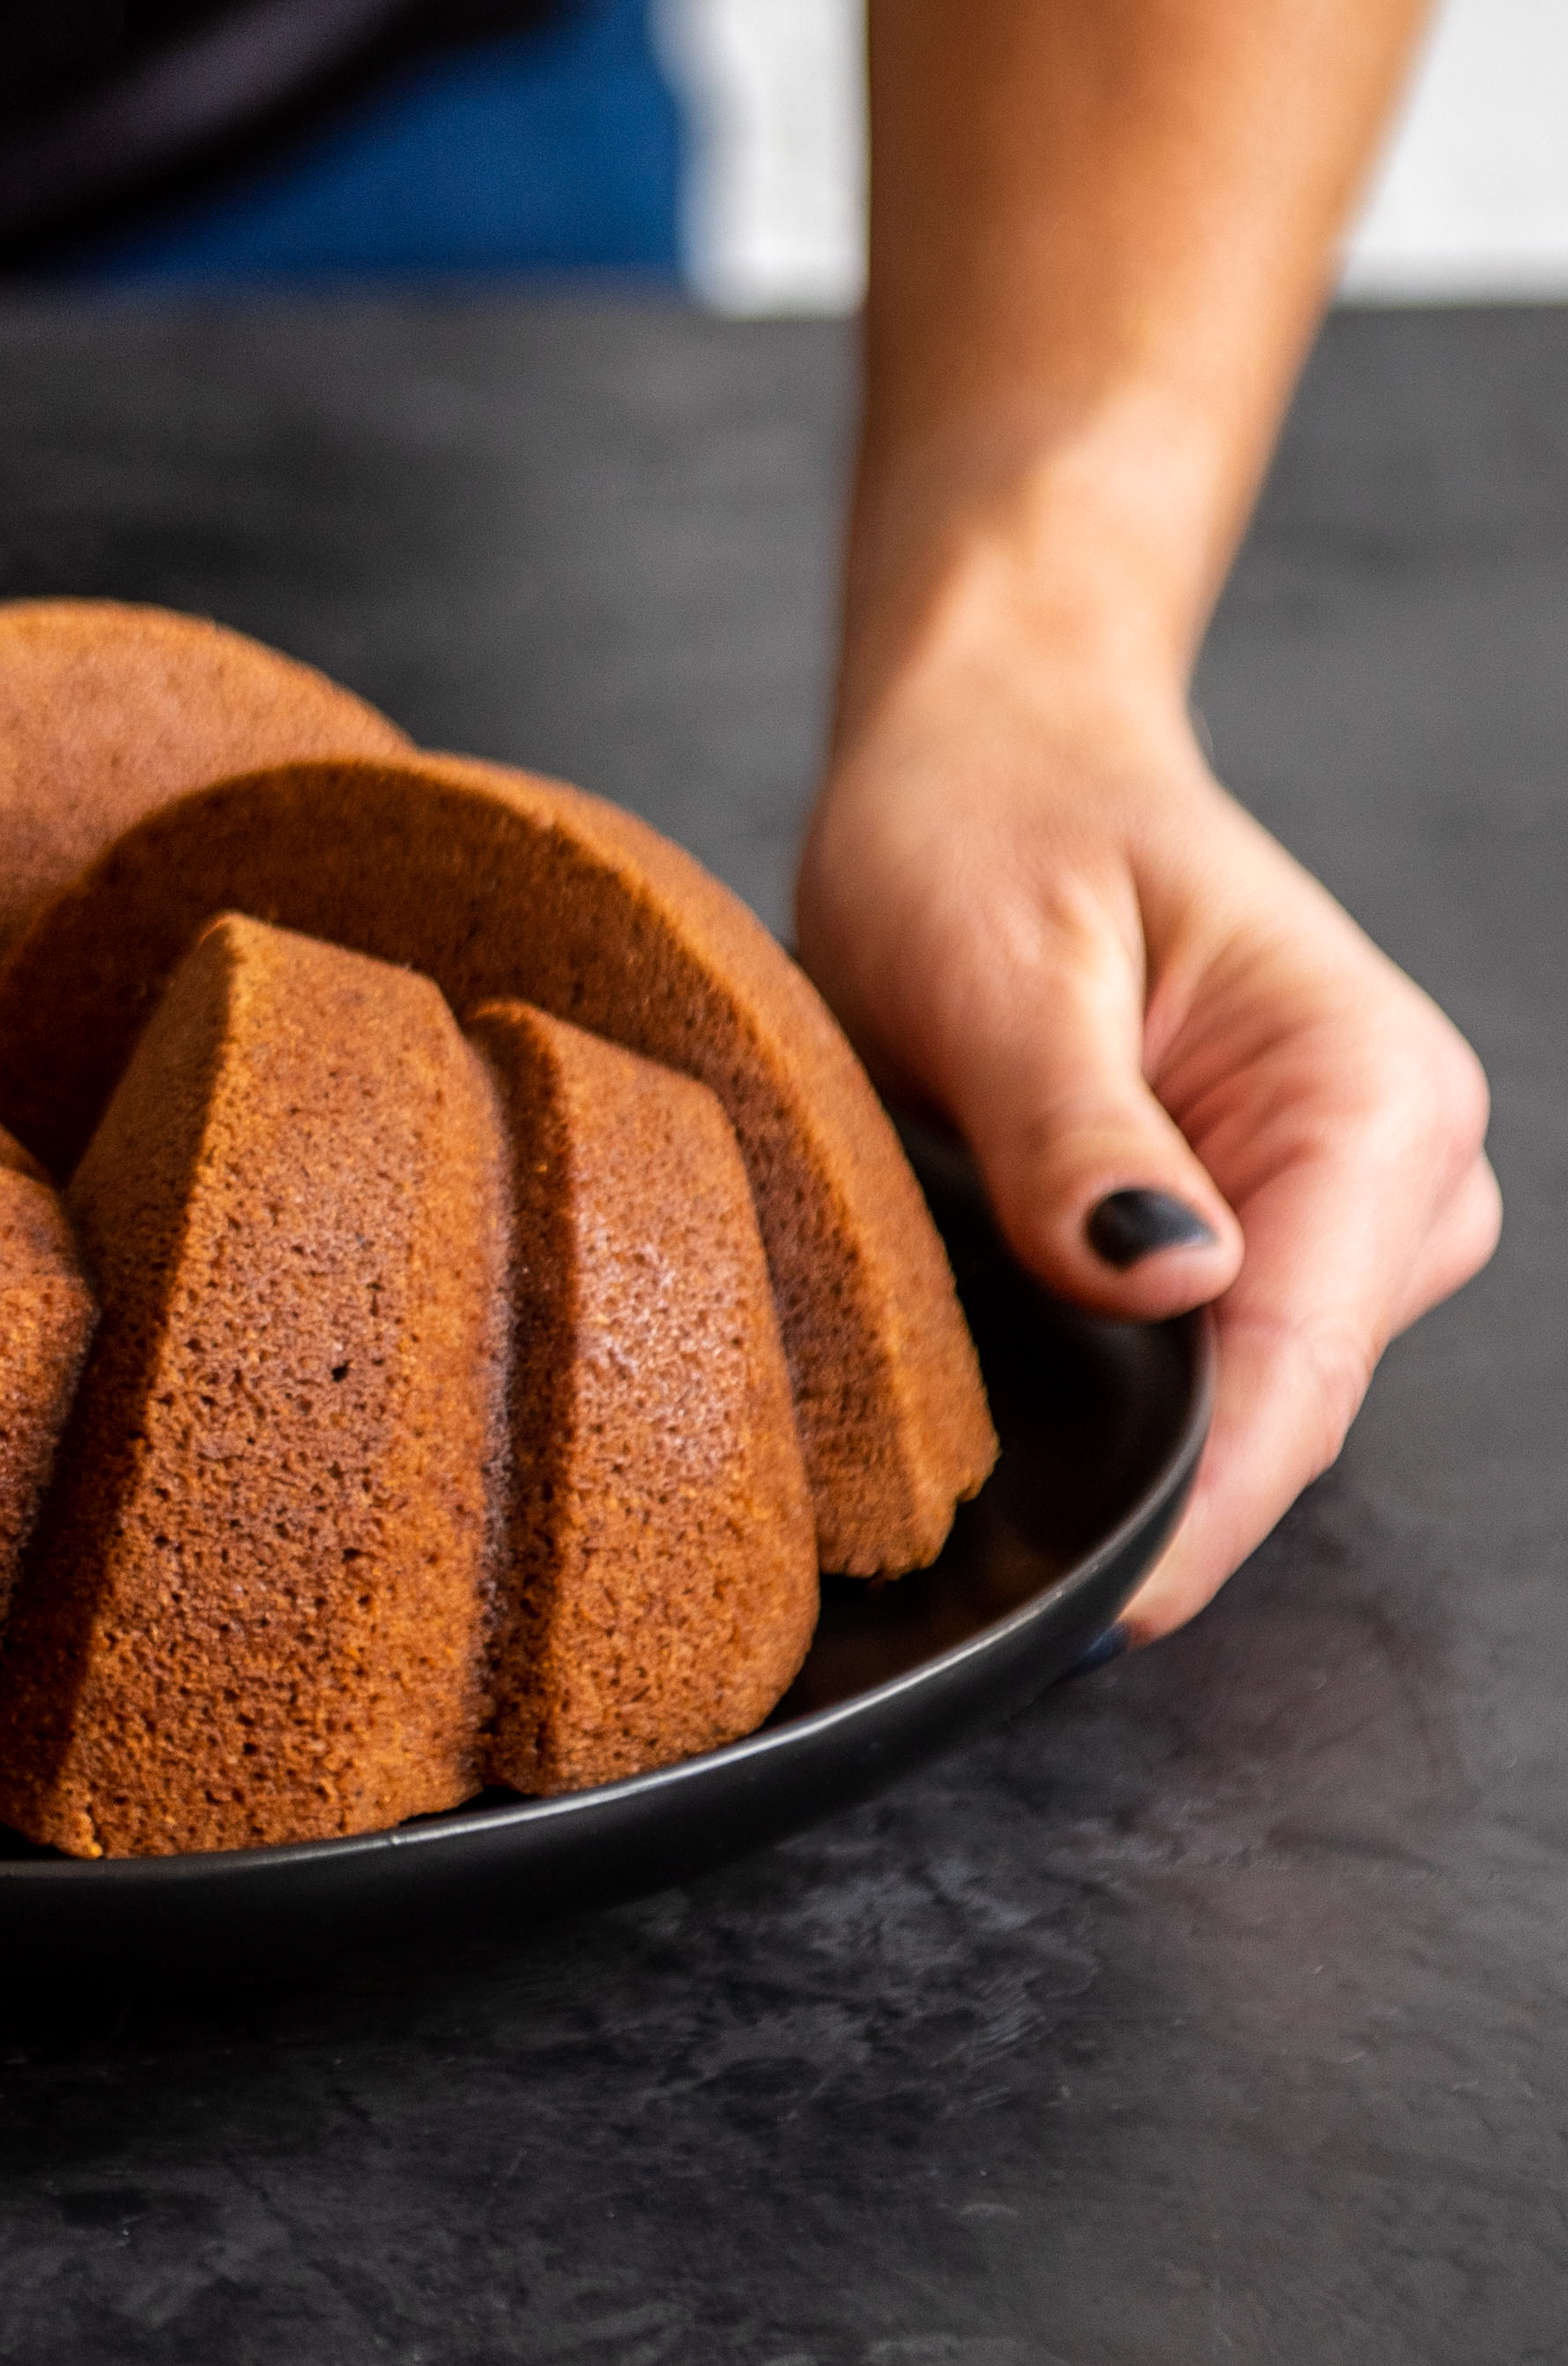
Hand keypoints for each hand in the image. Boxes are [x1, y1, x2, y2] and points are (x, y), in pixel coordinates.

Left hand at [796, 663, 1496, 1641]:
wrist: (992, 756)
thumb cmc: (993, 824)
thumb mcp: (1000, 966)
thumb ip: (1075, 1128)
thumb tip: (1166, 1276)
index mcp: (1368, 1098)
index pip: (1297, 1363)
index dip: (1198, 1503)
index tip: (1103, 1609)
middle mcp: (1391, 1169)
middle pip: (1277, 1409)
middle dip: (1149, 1485)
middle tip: (978, 1555)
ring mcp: (1334, 1215)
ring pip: (1239, 1403)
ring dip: (1123, 1439)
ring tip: (974, 1450)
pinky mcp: (1258, 1234)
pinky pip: (1198, 1362)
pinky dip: (1115, 1392)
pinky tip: (1016, 1396)